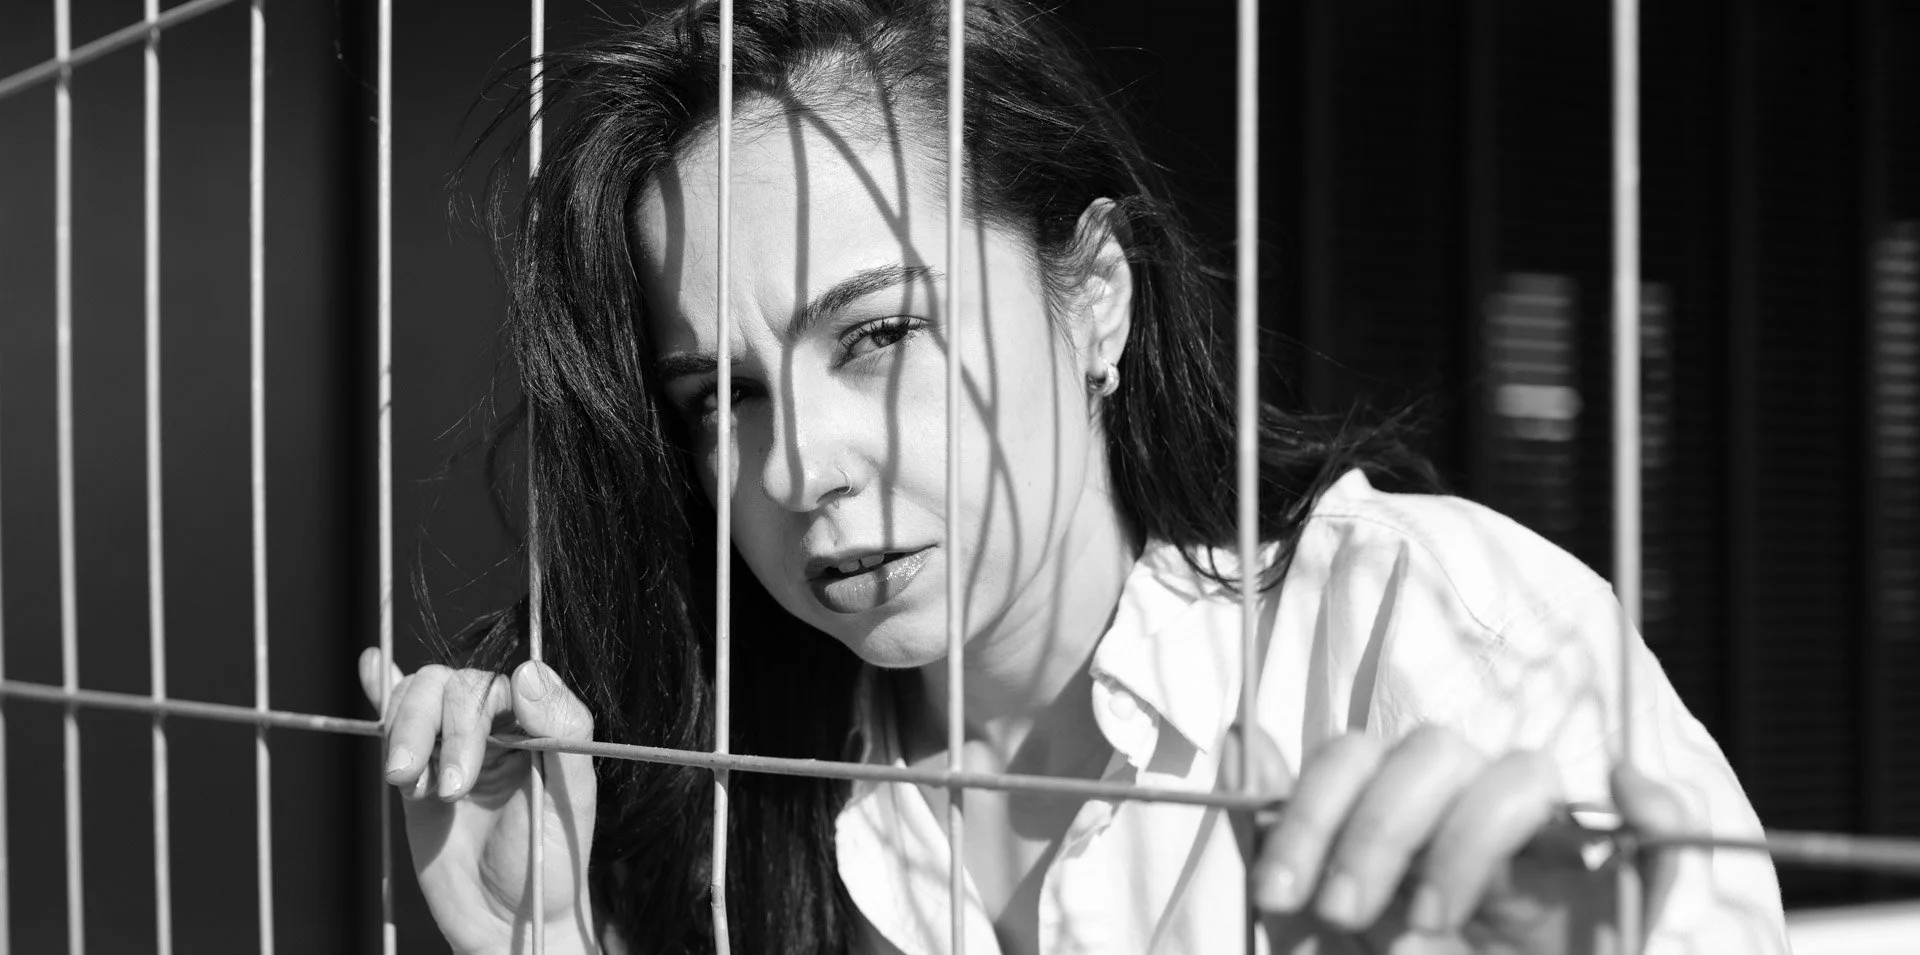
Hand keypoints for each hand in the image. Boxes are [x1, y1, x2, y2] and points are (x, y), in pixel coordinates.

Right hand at [358, 648, 600, 954]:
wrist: (510, 922)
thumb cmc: (551, 861)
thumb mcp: (571, 798)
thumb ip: (562, 731)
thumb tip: (528, 671)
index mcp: (533, 722)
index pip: (494, 685)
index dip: (472, 716)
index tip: (468, 767)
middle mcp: (492, 726)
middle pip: (447, 688)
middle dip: (436, 732)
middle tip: (447, 792)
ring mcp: (449, 747)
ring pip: (416, 700)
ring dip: (404, 731)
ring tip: (406, 781)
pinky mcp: (417, 775)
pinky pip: (395, 722)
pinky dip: (381, 691)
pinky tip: (371, 669)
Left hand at [1236, 726, 1687, 953]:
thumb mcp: (1311, 927)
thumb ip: (1279, 838)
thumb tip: (1240, 735)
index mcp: (1404, 813)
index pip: (1360, 755)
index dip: (1311, 811)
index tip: (1276, 894)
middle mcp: (1474, 814)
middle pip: (1434, 751)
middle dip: (1375, 828)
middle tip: (1342, 912)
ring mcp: (1549, 852)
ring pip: (1521, 776)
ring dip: (1464, 839)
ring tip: (1426, 924)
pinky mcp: (1618, 902)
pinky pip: (1664, 828)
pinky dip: (1657, 805)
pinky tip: (1629, 792)